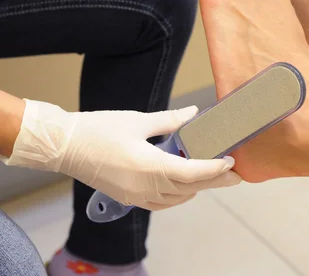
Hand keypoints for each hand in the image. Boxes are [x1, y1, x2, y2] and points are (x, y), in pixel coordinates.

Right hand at [4, 101, 240, 210]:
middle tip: (236, 176)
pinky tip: (182, 182)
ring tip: (212, 175)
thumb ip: (169, 120)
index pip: (193, 173)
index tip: (232, 163)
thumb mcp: (137, 120)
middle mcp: (146, 187)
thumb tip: (193, 113)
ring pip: (176, 199)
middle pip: (190, 189)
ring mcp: (136, 196)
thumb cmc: (98, 130)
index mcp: (150, 166)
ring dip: (196, 189)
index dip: (215, 169)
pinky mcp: (128, 198)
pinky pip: (161, 202)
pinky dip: (177, 194)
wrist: (65, 147)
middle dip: (215, 182)